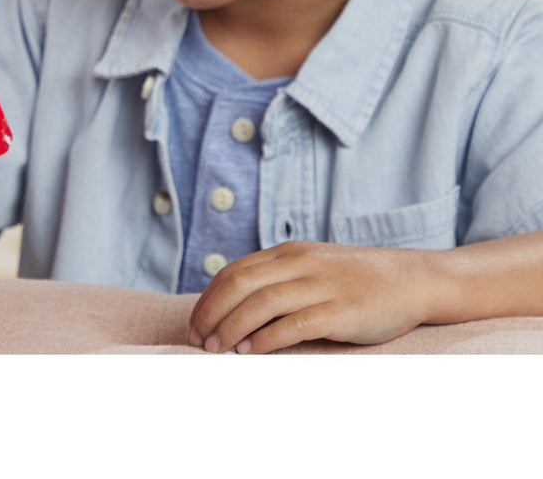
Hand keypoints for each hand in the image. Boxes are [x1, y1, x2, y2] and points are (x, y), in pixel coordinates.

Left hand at [188, 241, 435, 353]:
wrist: (410, 279)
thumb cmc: (354, 280)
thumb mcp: (311, 267)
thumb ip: (277, 279)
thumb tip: (234, 308)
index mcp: (288, 252)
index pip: (234, 272)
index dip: (209, 299)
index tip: (195, 325)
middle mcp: (300, 263)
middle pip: (241, 284)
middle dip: (212, 313)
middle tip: (198, 341)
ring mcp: (321, 285)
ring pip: (262, 303)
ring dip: (233, 328)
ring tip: (217, 350)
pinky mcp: (341, 310)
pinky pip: (295, 324)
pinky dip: (267, 338)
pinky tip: (251, 352)